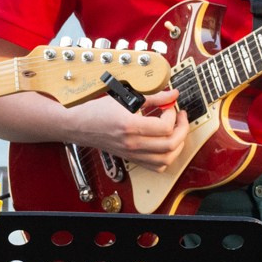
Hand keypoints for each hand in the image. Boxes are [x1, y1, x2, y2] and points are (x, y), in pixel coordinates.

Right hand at [69, 88, 190, 171]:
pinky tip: (166, 144)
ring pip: (166, 160)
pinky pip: (156, 167)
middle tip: (181, 118)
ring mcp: (132, 154)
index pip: (164, 127)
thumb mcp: (125, 98)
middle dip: (182, 130)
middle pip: (170, 145)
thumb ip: (153, 97)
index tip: (170, 106)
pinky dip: (167, 157)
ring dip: (178, 145)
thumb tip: (172, 94)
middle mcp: (132, 144)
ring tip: (177, 131)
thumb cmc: (97, 111)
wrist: (79, 125)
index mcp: (130, 126)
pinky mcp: (132, 159)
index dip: (173, 114)